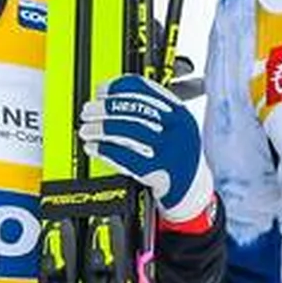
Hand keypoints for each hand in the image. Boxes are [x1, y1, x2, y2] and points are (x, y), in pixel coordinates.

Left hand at [81, 75, 210, 226]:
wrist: (195, 194)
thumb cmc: (178, 159)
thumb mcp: (173, 130)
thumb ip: (150, 113)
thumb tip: (109, 101)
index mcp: (179, 113)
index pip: (145, 89)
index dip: (118, 88)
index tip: (101, 91)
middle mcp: (178, 128)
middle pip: (135, 109)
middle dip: (105, 109)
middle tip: (87, 111)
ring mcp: (172, 151)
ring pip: (129, 132)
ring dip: (102, 129)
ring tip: (86, 130)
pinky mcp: (161, 172)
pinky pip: (128, 158)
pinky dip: (106, 151)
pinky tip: (94, 148)